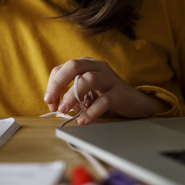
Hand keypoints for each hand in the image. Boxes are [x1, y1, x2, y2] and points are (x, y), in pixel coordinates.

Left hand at [44, 57, 168, 124]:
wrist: (135, 103)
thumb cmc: (106, 96)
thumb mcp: (85, 93)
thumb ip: (71, 95)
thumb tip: (56, 104)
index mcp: (86, 64)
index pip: (62, 69)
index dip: (52, 85)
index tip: (49, 102)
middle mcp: (97, 66)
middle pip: (73, 66)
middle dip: (58, 83)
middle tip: (51, 101)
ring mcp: (109, 78)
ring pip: (88, 79)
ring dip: (72, 95)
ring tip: (64, 110)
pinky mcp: (120, 92)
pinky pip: (104, 100)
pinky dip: (91, 111)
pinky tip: (83, 120)